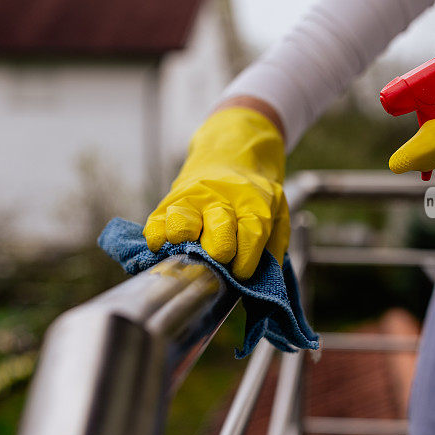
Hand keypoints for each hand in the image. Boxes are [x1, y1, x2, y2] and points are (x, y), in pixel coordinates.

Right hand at [143, 108, 289, 279]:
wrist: (230, 150)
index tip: (241, 273)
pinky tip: (161, 246)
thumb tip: (259, 285)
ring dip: (184, 242)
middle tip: (219, 261)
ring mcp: (193, 199)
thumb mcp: (277, 212)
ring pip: (182, 223)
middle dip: (219, 252)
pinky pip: (156, 222)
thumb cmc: (255, 193)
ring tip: (188, 252)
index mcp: (253, 203)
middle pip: (219, 230)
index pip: (250, 235)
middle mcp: (221, 200)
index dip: (246, 260)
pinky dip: (156, 237)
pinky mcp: (170, 201)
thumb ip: (273, 248)